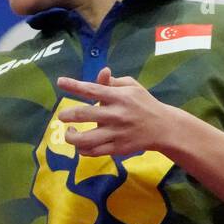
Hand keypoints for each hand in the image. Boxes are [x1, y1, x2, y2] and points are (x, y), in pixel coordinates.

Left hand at [54, 67, 173, 157]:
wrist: (163, 128)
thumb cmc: (144, 104)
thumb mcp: (132, 87)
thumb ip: (112, 82)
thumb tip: (101, 72)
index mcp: (119, 97)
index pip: (92, 90)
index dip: (74, 86)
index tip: (60, 82)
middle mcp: (116, 115)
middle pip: (83, 114)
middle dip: (67, 114)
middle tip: (62, 115)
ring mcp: (116, 133)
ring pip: (85, 140)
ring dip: (71, 136)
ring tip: (70, 132)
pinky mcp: (117, 148)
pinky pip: (93, 152)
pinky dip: (82, 149)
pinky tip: (80, 144)